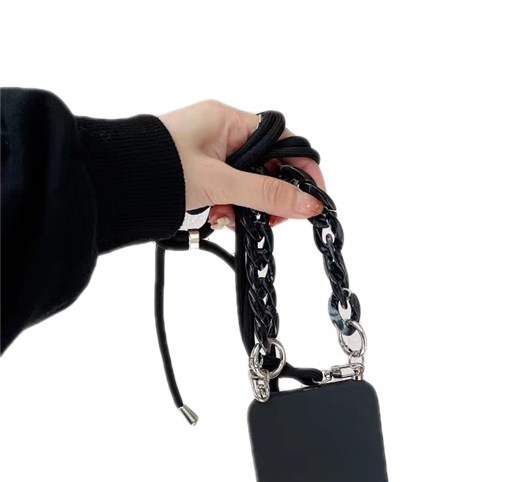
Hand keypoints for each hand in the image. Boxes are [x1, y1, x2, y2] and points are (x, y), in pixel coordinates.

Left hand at [158, 100, 325, 228]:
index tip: (313, 199)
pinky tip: (215, 220)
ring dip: (247, 207)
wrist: (108, 186)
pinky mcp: (198, 179)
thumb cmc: (155, 170)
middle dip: (270, 196)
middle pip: (268, 167)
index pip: (282, 141)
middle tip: (269, 219)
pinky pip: (229, 196)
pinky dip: (227, 212)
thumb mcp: (220, 183)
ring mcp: (209, 158)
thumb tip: (310, 203)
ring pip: (249, 187)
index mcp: (228, 121)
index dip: (301, 169)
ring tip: (228, 219)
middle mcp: (221, 135)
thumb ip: (267, 193)